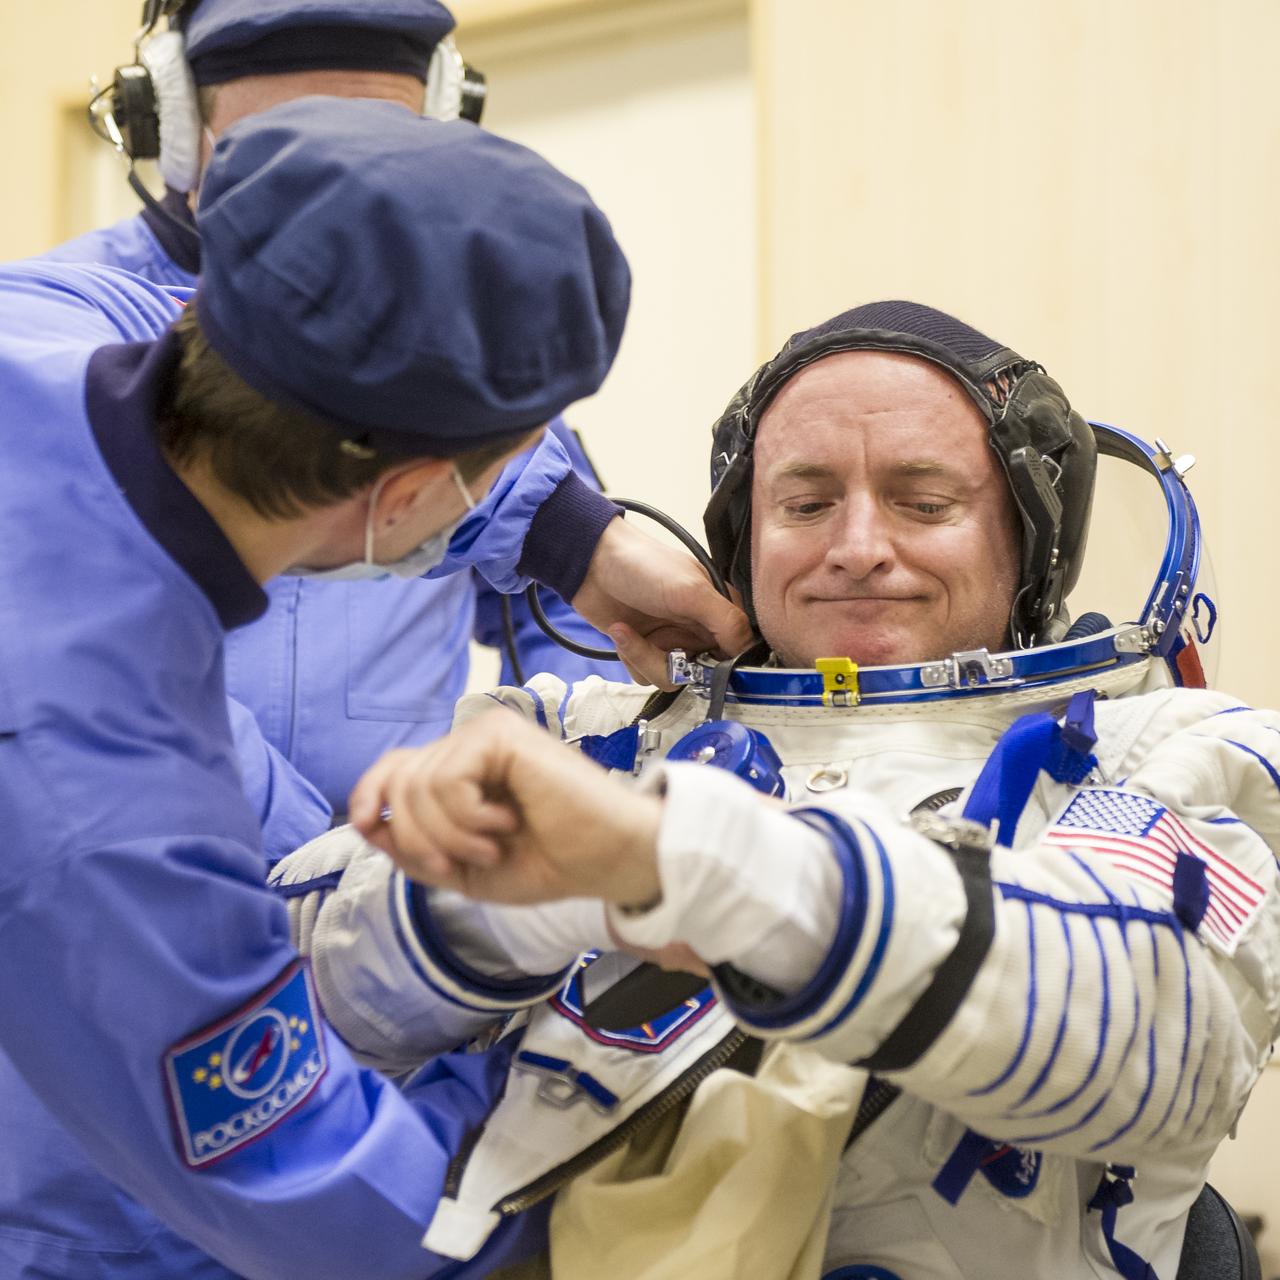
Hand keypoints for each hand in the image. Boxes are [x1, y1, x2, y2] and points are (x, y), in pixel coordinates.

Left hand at [348, 709, 663, 907]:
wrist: (604, 859)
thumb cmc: (547, 862)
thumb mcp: (460, 866)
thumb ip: (412, 846)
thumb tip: (365, 820)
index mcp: (461, 769)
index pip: (392, 767)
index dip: (367, 795)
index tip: (367, 826)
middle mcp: (469, 742)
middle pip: (398, 782)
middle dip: (417, 838)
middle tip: (459, 863)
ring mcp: (486, 733)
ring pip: (418, 786)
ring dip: (449, 835)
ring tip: (491, 846)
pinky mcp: (501, 734)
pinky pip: (447, 779)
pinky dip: (467, 818)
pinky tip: (505, 822)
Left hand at [571, 517, 752, 686]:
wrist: (590, 564)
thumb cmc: (643, 566)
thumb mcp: (691, 591)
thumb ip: (727, 621)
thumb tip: (747, 652)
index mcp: (719, 609)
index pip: (736, 651)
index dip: (719, 663)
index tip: (698, 660)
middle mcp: (698, 629)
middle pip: (700, 673)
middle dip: (670, 661)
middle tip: (655, 640)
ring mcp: (671, 640)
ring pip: (671, 678)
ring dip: (644, 658)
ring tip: (627, 631)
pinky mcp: (644, 650)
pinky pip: (646, 675)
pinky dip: (631, 657)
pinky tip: (621, 631)